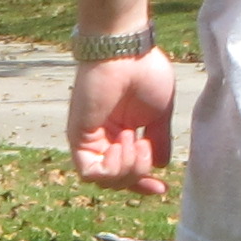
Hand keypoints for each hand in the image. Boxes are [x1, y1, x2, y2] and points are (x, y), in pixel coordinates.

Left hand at [69, 50, 178, 195]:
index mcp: (121, 133)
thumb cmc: (144, 72)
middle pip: (116, 181)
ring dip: (126, 169)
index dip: (143, 185)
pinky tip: (121, 145)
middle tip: (145, 147)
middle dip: (137, 175)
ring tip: (133, 142)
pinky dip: (110, 168)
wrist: (128, 51)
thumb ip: (158, 140)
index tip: (161, 189)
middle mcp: (104, 139)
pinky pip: (90, 171)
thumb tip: (160, 165)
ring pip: (104, 181)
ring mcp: (90, 138)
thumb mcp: (158, 115)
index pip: (127, 171)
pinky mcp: (78, 135)